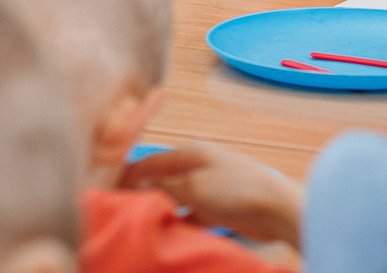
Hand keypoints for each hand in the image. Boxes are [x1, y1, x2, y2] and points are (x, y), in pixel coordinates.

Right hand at [120, 142, 302, 246]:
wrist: (275, 208)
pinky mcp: (218, 208)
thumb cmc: (237, 189)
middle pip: (162, 180)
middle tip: (124, 211)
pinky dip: (180, 222)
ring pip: (175, 199)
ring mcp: (208, 188)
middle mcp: (197, 167)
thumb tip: (140, 184)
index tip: (111, 190)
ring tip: (143, 224)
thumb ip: (165, 186)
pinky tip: (170, 233)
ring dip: (162, 210)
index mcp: (190, 153)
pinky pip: (191, 215)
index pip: (151, 162)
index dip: (130, 175)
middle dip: (144, 194)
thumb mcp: (194, 187)